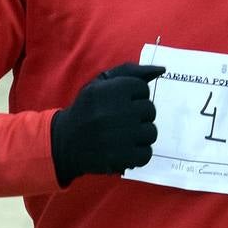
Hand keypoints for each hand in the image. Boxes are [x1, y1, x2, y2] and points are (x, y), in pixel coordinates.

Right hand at [50, 63, 164, 186]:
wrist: (64, 142)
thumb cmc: (87, 109)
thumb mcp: (100, 83)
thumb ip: (131, 72)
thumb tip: (162, 70)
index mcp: (110, 89)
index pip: (142, 89)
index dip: (133, 96)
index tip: (120, 103)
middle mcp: (115, 110)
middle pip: (150, 109)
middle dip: (139, 115)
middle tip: (122, 121)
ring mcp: (120, 135)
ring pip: (151, 132)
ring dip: (140, 135)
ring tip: (124, 136)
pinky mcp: (122, 157)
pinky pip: (147, 153)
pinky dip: (138, 154)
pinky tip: (125, 150)